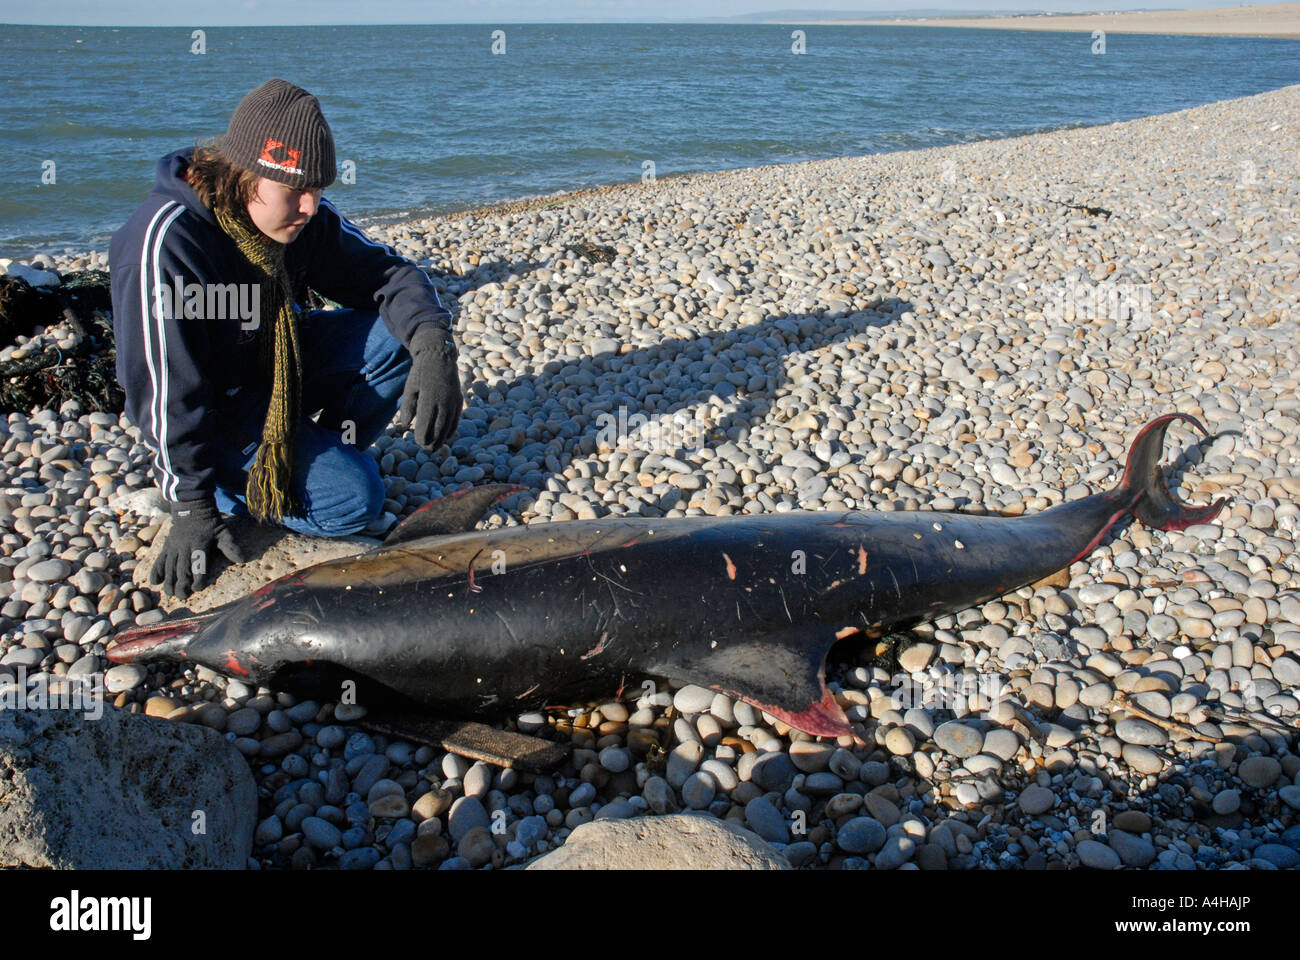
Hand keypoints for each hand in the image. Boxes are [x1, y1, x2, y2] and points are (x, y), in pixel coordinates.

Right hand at [150, 498, 247, 598]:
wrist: (192, 507)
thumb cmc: (210, 522)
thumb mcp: (223, 532)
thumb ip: (231, 546)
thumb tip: (243, 560)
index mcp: (200, 544)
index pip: (198, 564)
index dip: (197, 577)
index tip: (197, 588)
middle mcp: (184, 547)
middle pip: (181, 568)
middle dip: (181, 584)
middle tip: (182, 596)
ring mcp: (174, 546)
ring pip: (170, 566)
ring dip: (169, 581)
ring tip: (170, 593)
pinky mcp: (167, 545)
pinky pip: (160, 559)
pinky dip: (156, 570)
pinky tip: (155, 582)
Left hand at [398, 324, 461, 449]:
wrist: (439, 357)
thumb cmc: (420, 373)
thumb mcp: (409, 389)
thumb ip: (407, 408)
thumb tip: (405, 426)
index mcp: (428, 399)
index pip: (426, 425)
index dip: (422, 436)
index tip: (417, 442)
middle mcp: (443, 402)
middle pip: (439, 429)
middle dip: (432, 441)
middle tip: (426, 449)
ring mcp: (453, 402)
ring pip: (449, 426)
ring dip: (443, 438)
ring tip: (436, 446)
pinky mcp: (459, 400)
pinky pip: (456, 419)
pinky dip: (452, 429)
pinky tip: (447, 436)